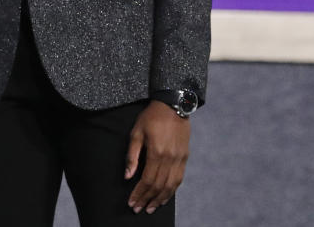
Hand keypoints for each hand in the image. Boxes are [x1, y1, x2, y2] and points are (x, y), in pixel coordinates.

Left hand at [125, 100, 190, 214]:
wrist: (174, 105)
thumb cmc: (151, 117)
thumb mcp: (136, 132)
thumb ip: (132, 155)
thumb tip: (128, 176)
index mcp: (157, 152)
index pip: (147, 180)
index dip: (139, 193)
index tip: (132, 202)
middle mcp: (170, 158)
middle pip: (159, 186)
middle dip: (148, 199)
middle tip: (138, 209)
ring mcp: (180, 158)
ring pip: (171, 186)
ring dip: (161, 199)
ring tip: (151, 208)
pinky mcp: (185, 157)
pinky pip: (179, 179)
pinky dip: (172, 191)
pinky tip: (165, 197)